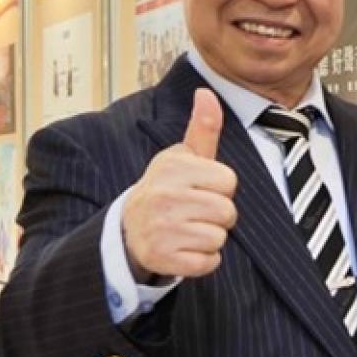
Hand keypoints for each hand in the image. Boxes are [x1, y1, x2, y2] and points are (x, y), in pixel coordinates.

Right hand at [122, 88, 237, 279]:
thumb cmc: (166, 190)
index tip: (199, 188)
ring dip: (209, 238)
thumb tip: (207, 93)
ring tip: (186, 229)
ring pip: (219, 238)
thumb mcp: (182, 158)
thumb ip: (203, 128)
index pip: (229, 181)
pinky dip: (202, 261)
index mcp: (172, 168)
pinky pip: (209, 263)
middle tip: (193, 212)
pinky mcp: (162, 258)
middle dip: (217, 215)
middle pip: (228, 212)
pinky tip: (183, 249)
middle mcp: (163, 196)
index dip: (220, 187)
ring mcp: (161, 229)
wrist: (127, 230)